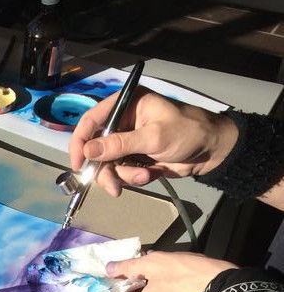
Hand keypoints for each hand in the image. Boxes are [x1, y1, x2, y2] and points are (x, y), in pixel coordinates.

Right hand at [69, 89, 238, 196]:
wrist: (213, 151)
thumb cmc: (188, 132)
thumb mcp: (153, 137)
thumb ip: (120, 144)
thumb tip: (88, 151)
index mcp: (125, 105)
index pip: (91, 121)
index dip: (80, 142)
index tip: (78, 163)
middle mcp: (122, 122)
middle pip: (95, 149)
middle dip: (105, 169)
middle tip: (113, 186)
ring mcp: (127, 142)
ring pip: (107, 164)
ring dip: (122, 175)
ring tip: (143, 176)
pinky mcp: (133, 158)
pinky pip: (121, 172)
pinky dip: (132, 177)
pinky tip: (150, 174)